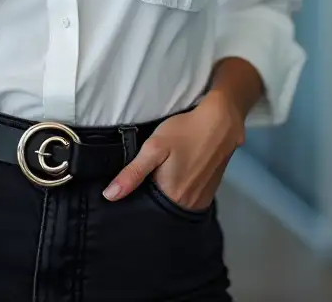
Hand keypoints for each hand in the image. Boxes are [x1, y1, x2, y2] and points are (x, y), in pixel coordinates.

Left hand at [102, 90, 245, 210]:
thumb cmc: (184, 132)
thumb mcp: (154, 147)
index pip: (147, 211)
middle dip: (152, 202)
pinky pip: (190, 199)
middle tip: (144, 183)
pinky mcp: (211, 191)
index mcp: (172, 198)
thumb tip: (109, 196)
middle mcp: (189, 206)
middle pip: (163, 210)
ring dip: (168, 197)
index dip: (137, 203)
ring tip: (159, 180)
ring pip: (177, 205)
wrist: (222, 120)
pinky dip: (181, 193)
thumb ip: (132, 173)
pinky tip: (177, 178)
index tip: (128, 195)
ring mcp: (202, 200)